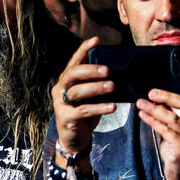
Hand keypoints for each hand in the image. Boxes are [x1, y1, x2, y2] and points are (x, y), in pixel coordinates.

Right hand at [52, 37, 118, 155]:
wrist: (74, 139)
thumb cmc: (84, 114)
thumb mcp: (91, 96)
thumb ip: (97, 85)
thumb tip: (118, 74)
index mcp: (67, 80)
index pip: (74, 61)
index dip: (83, 50)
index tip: (95, 40)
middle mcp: (61, 89)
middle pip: (72, 74)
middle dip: (90, 69)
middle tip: (107, 70)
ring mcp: (61, 103)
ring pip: (77, 91)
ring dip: (95, 87)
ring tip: (112, 86)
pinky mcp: (66, 117)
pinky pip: (83, 110)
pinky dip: (99, 107)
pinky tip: (111, 106)